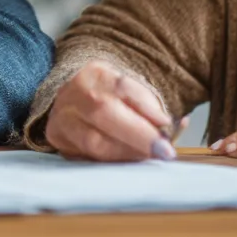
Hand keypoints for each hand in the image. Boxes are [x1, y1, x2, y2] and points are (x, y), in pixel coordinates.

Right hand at [45, 59, 175, 161]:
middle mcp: (74, 93)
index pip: (122, 87)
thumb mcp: (132, 91)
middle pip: (103, 112)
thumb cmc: (111, 98)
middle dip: (138, 135)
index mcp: (96, 74)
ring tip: (149, 157)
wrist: (77, 101)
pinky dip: (112, 163)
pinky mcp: (58, 140)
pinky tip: (128, 162)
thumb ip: (152, 106)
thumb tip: (177, 125)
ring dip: (127, 153)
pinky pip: (87, 157)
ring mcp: (62, 118)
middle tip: (164, 151)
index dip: (146, 107)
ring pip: (93, 141)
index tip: (166, 124)